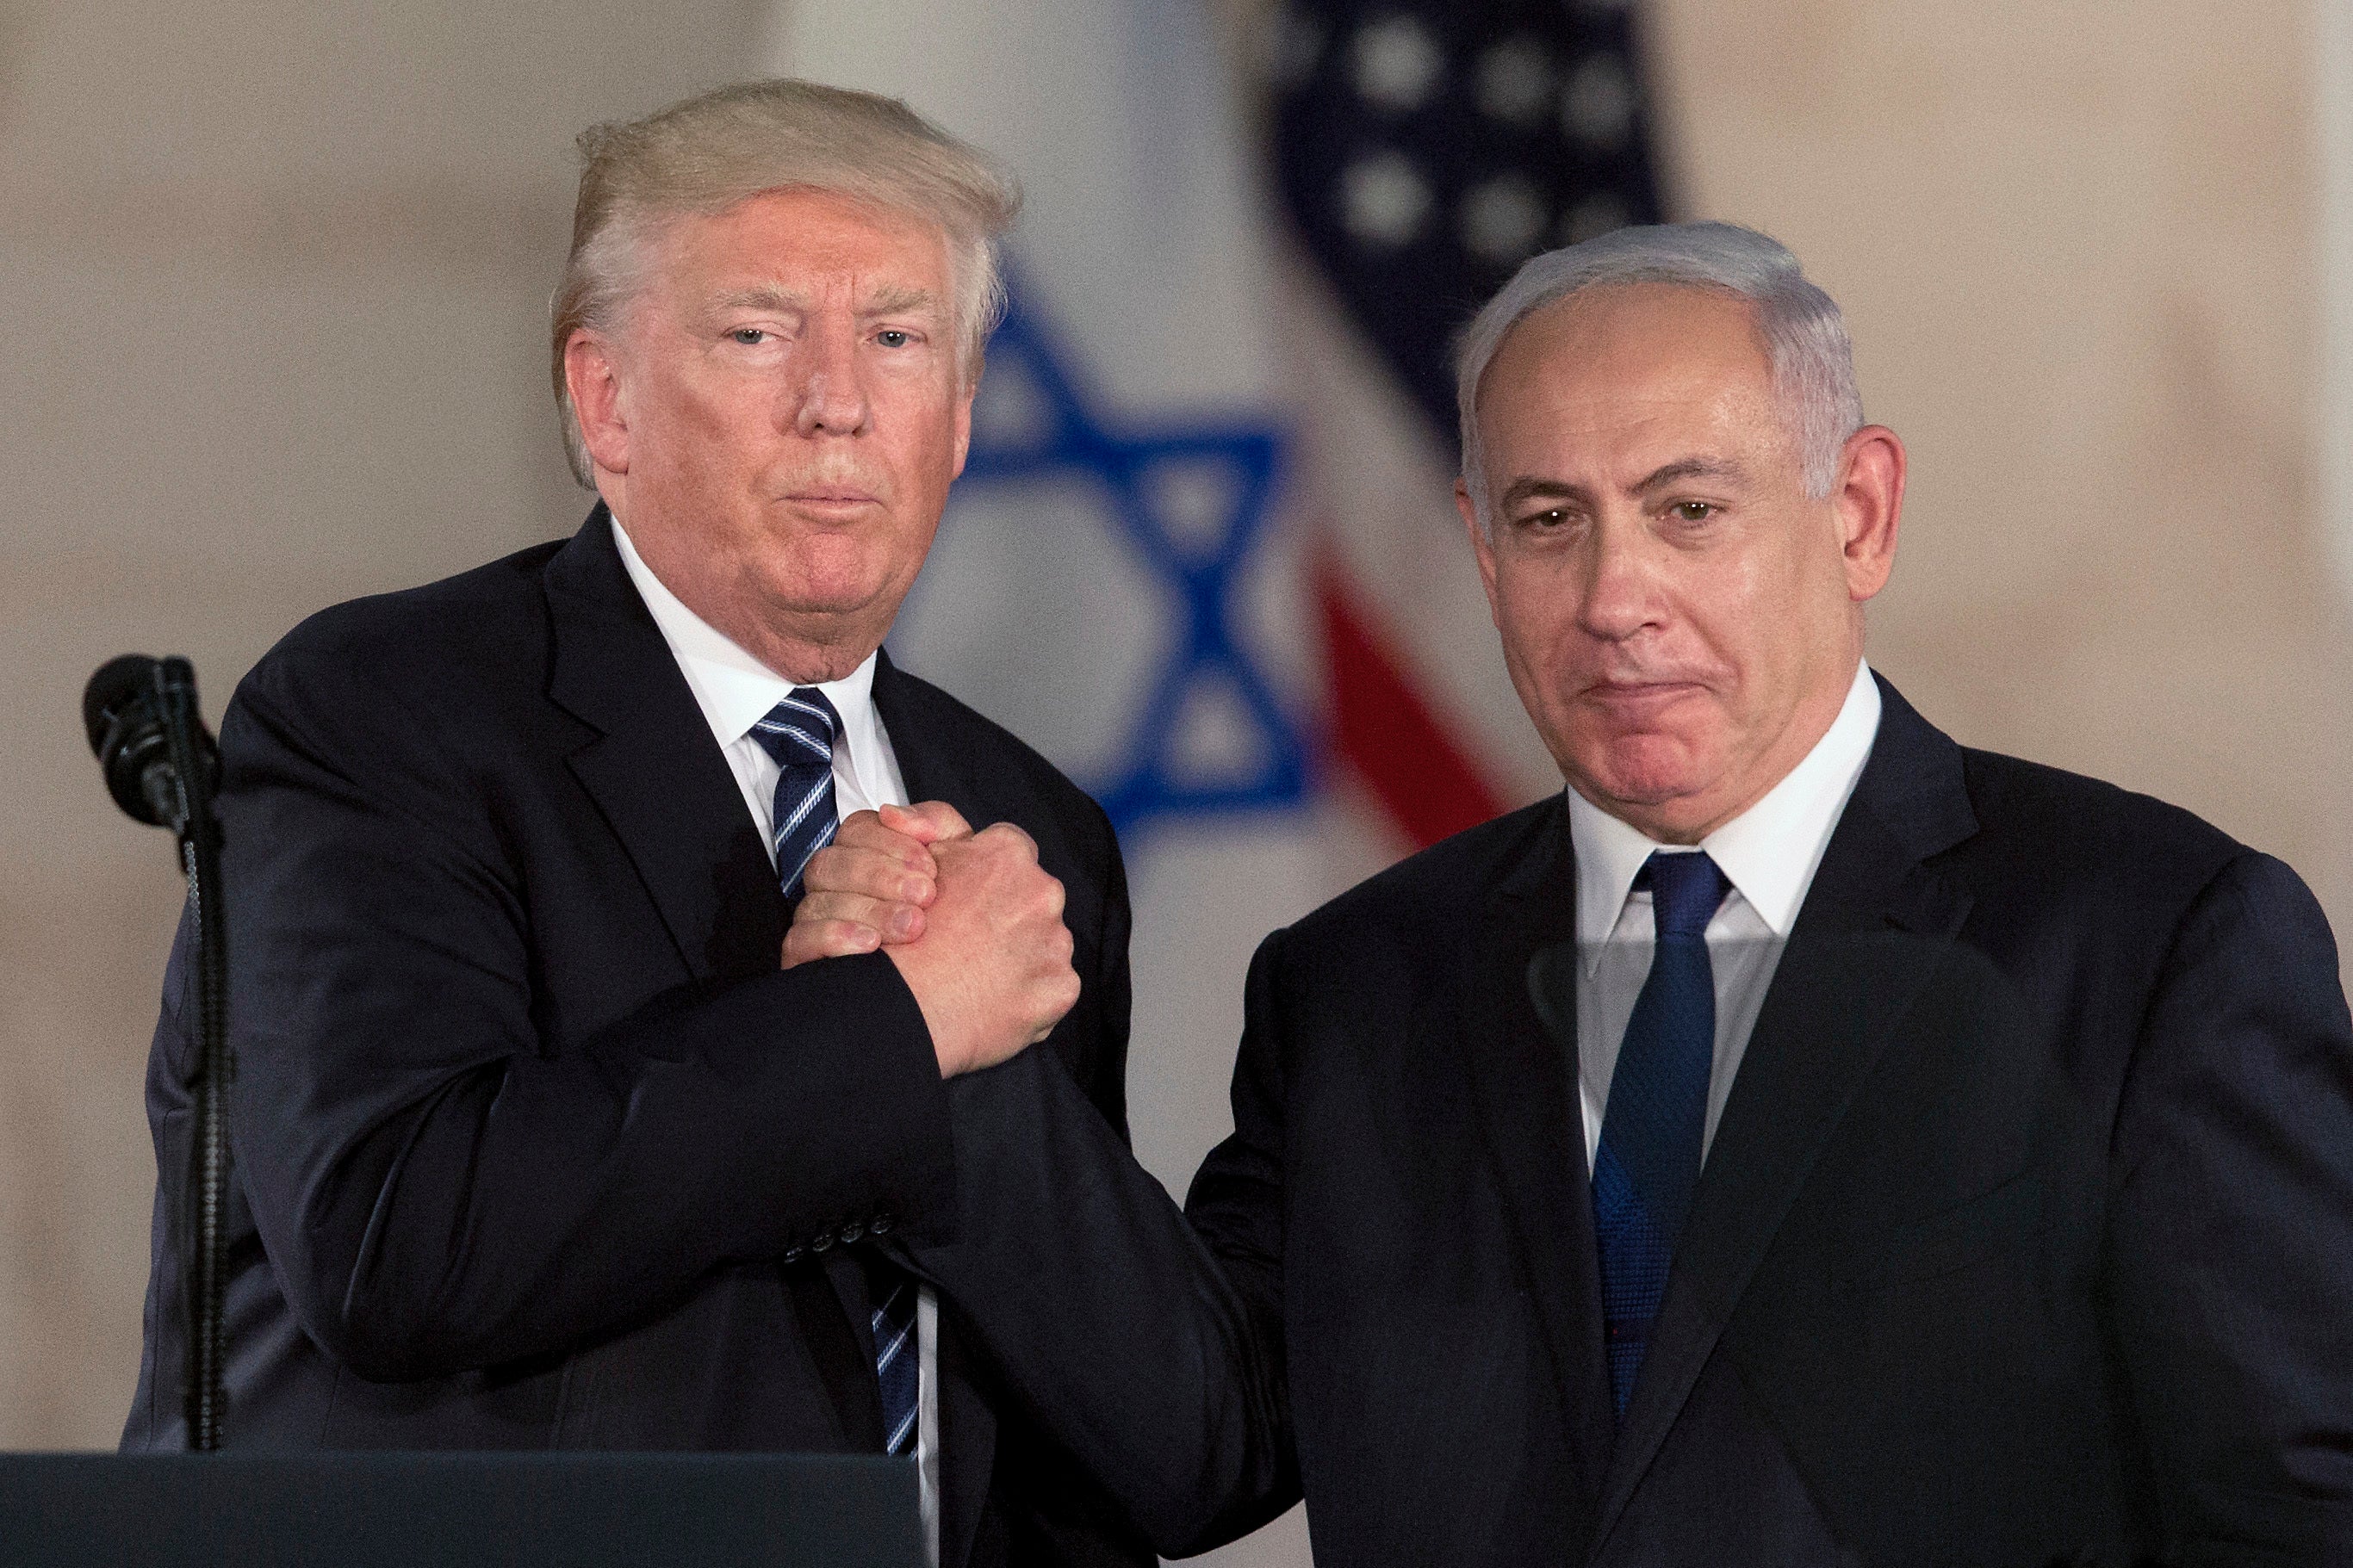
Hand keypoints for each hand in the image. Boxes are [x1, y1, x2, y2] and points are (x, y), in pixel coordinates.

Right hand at [783, 803, 963, 967]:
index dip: (890, 843)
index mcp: (864, 854)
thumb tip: (893, 814)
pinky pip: (798, 941)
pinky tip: (871, 945)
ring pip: (816, 902)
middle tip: (925, 896)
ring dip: (868, 910)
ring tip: (911, 927)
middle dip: (880, 876)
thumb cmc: (957, 911)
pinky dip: (834, 937)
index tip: (929, 866)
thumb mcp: (960, 859)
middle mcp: (835, 885)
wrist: (962, 976)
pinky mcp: (806, 959)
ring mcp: (816, 921)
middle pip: (830, 863)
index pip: (856, 831)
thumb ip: (935, 823)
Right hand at [892, 822, 1079, 1075]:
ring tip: (981, 974)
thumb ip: (932, 826)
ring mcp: (1057, 940)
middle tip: (973, 940)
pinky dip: (1031, 993)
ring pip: (1046, 940)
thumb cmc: (904, 937)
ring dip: (1023, 952)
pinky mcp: (1062, 985)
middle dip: (1010, 913)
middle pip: (1034, 896)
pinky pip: (1051, 985)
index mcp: (1008, 854)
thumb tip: (908, 815)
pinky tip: (996, 999)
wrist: (905, 1007)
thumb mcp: (913, 861)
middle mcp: (1043, 891)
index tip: (970, 898)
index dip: (988, 875)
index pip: (1012, 851)